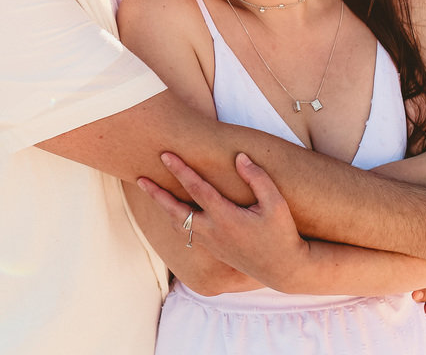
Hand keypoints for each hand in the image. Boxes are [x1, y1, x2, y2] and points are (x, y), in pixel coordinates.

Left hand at [137, 152, 306, 287]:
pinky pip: (187, 234)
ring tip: (151, 193)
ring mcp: (212, 243)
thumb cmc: (282, 234)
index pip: (197, 189)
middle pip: (176, 212)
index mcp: (226, 218)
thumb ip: (258, 178)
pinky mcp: (214, 250)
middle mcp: (214, 232)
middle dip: (157, 194)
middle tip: (141, 179)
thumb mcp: (276, 204)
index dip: (181, 170)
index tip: (166, 155)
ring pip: (178, 226)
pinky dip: (175, 221)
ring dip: (163, 208)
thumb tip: (239, 157)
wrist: (284, 269)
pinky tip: (173, 212)